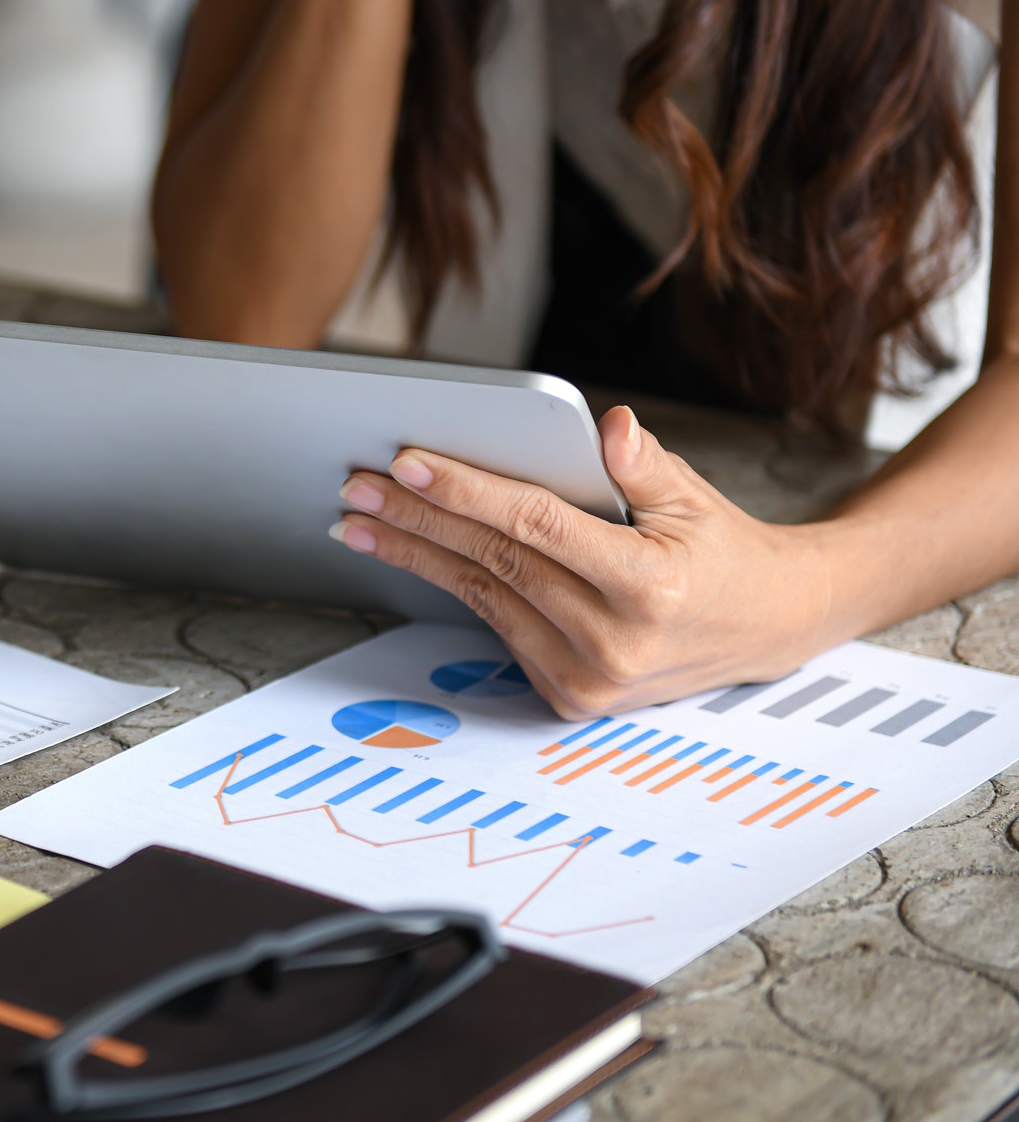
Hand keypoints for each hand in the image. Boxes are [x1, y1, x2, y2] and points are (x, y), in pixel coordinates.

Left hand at [329, 406, 837, 718]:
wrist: (766, 627)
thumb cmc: (721, 550)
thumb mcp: (695, 497)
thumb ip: (645, 465)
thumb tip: (610, 425)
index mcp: (650, 587)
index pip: (535, 527)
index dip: (466, 492)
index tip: (406, 464)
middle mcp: (615, 642)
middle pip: (493, 561)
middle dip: (414, 520)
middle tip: (356, 486)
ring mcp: (589, 679)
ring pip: (481, 597)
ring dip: (413, 555)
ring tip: (359, 520)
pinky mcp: (569, 696)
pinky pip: (497, 626)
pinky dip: (453, 586)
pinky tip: (410, 553)